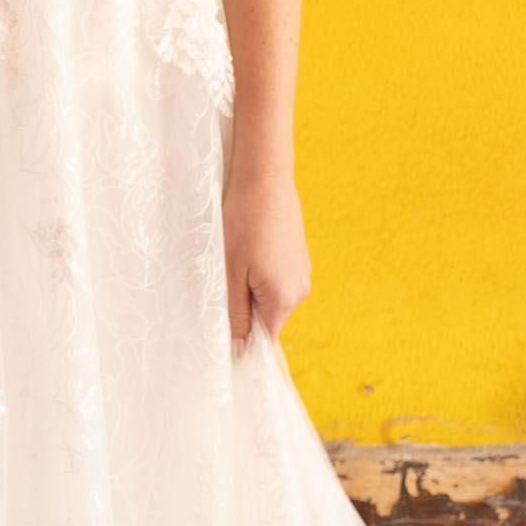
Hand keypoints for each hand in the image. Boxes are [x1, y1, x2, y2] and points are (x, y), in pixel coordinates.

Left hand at [223, 167, 310, 347]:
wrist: (265, 179)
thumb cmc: (244, 223)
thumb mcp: (231, 272)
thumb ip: (236, 313)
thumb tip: (239, 347)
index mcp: (284, 298)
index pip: (264, 338)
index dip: (243, 339)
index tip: (223, 329)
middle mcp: (300, 290)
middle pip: (267, 317)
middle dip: (244, 308)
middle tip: (224, 281)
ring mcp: (302, 272)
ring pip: (271, 297)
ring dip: (250, 288)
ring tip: (236, 260)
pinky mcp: (298, 257)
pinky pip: (277, 279)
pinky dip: (260, 273)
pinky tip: (248, 250)